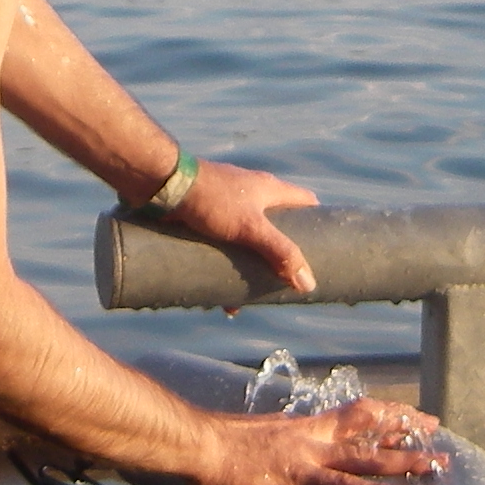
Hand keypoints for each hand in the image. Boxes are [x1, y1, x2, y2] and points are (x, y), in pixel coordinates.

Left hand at [164, 159, 317, 293]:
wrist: (162, 184)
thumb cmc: (210, 199)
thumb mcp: (251, 228)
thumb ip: (280, 253)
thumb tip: (308, 283)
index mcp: (269, 189)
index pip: (305, 201)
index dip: (317, 222)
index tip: (322, 248)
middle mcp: (250, 195)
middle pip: (274, 227)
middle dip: (275, 258)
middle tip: (277, 284)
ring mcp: (226, 205)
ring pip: (245, 241)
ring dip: (245, 269)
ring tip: (240, 300)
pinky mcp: (203, 216)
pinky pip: (219, 246)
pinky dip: (220, 268)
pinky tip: (212, 292)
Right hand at [197, 397, 447, 484]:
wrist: (198, 446)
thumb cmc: (221, 455)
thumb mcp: (261, 475)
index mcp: (303, 429)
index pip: (353, 416)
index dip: (384, 414)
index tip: (410, 414)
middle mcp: (312, 435)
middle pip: (369, 426)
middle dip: (405, 427)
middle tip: (437, 429)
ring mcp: (308, 453)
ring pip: (367, 455)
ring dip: (404, 458)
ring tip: (435, 463)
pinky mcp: (298, 475)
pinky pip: (344, 484)